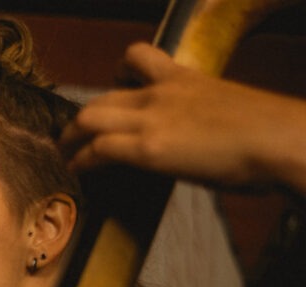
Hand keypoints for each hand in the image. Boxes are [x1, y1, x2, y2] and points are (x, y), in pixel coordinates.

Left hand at [60, 42, 300, 189]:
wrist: (281, 139)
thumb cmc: (268, 134)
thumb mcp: (229, 112)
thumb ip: (203, 119)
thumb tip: (200, 142)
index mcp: (185, 78)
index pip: (140, 57)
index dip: (118, 73)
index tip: (113, 88)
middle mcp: (162, 93)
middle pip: (103, 96)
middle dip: (83, 116)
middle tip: (73, 134)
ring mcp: (151, 119)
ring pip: (90, 118)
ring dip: (71, 138)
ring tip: (63, 154)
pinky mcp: (147, 147)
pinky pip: (97, 150)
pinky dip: (80, 161)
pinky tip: (75, 171)